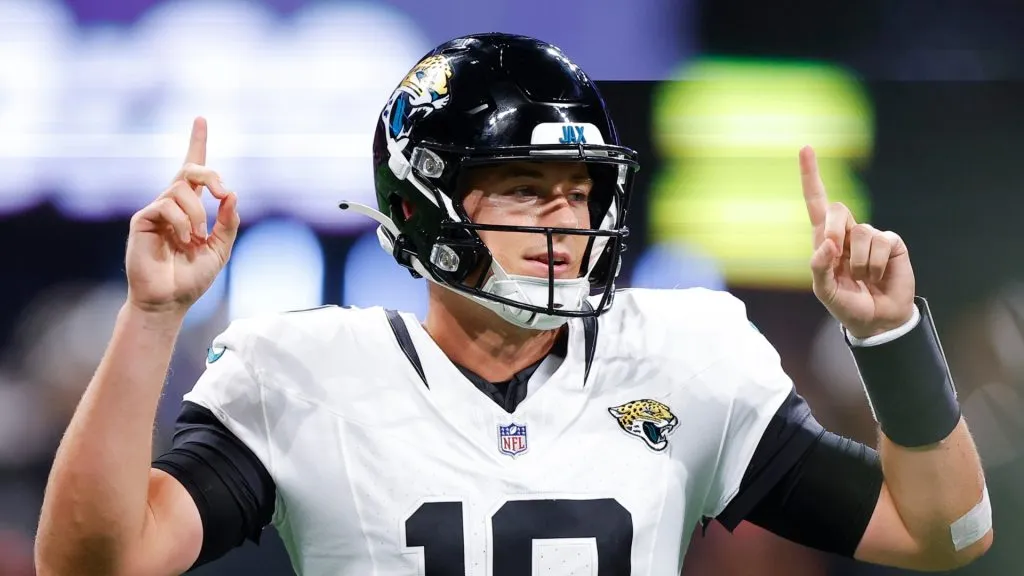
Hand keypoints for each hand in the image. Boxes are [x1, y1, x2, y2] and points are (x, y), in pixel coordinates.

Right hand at [125, 117, 239, 316]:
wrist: (169, 300)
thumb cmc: (192, 277)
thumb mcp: (221, 248)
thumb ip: (228, 222)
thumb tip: (231, 193)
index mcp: (191, 208)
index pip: (194, 170)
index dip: (197, 143)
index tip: (201, 118)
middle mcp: (172, 204)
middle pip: (189, 169)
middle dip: (209, 173)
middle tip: (221, 193)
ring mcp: (156, 210)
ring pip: (181, 189)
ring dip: (197, 214)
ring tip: (196, 239)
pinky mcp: (142, 219)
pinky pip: (167, 206)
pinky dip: (182, 223)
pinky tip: (183, 242)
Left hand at [800, 146, 914, 338]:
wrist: (877, 320)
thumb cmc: (846, 303)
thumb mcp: (825, 291)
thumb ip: (819, 268)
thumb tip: (827, 244)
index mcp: (825, 239)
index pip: (816, 202)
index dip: (811, 175)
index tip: (805, 148)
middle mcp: (847, 232)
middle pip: (838, 210)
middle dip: (835, 231)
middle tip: (838, 255)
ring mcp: (871, 236)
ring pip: (861, 233)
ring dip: (859, 263)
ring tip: (862, 278)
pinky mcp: (892, 243)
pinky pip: (881, 243)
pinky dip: (876, 265)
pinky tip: (878, 276)